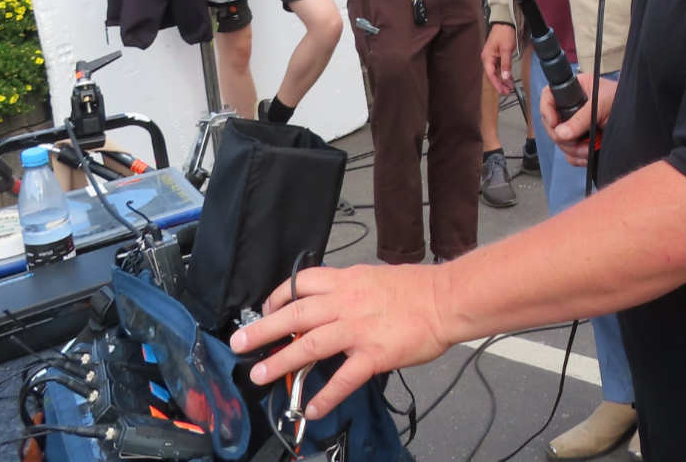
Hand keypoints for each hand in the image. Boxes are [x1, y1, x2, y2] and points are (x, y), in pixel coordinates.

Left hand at [230, 264, 449, 419]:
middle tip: (239, 344)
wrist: (446, 300)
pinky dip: (325, 395)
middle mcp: (346, 303)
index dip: (278, 297)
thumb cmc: (417, 288)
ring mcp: (358, 330)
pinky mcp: (373, 355)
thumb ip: (349, 290)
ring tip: (259, 375)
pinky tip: (311, 408)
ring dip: (281, 362)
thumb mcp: (374, 277)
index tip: (266, 310)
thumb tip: (330, 301)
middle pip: (294, 315)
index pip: (302, 284)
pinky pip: (343, 378)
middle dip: (262, 330)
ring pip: (309, 346)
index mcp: (346, 281)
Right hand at [481, 24, 516, 96]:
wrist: (506, 23)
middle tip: (508, 92)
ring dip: (503, 80)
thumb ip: (506, 64)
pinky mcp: (497, 56)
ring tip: (510, 87)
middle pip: (493, 75)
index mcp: (487, 57)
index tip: (502, 91)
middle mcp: (488, 58)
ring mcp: (492, 57)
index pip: (490, 74)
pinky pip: (499, 68)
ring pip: (496, 72)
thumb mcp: (506, 49)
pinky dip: (504, 74)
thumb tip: (505, 77)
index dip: (496, 84)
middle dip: (500, 84)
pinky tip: (509, 79)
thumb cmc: (504, 33)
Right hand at [540, 73, 615, 166]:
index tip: (555, 124)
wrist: (639, 114)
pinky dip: (578, 158)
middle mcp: (571, 108)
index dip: (547, 111)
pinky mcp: (583, 140)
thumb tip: (561, 133)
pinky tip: (589, 155)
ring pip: (561, 142)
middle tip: (577, 142)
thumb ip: (581, 118)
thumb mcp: (601, 104)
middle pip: (552, 125)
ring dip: (573, 150)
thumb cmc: (623, 99)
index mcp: (573, 91)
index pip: (548, 98)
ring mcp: (576, 125)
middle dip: (564, 138)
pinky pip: (571, 153)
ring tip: (588, 149)